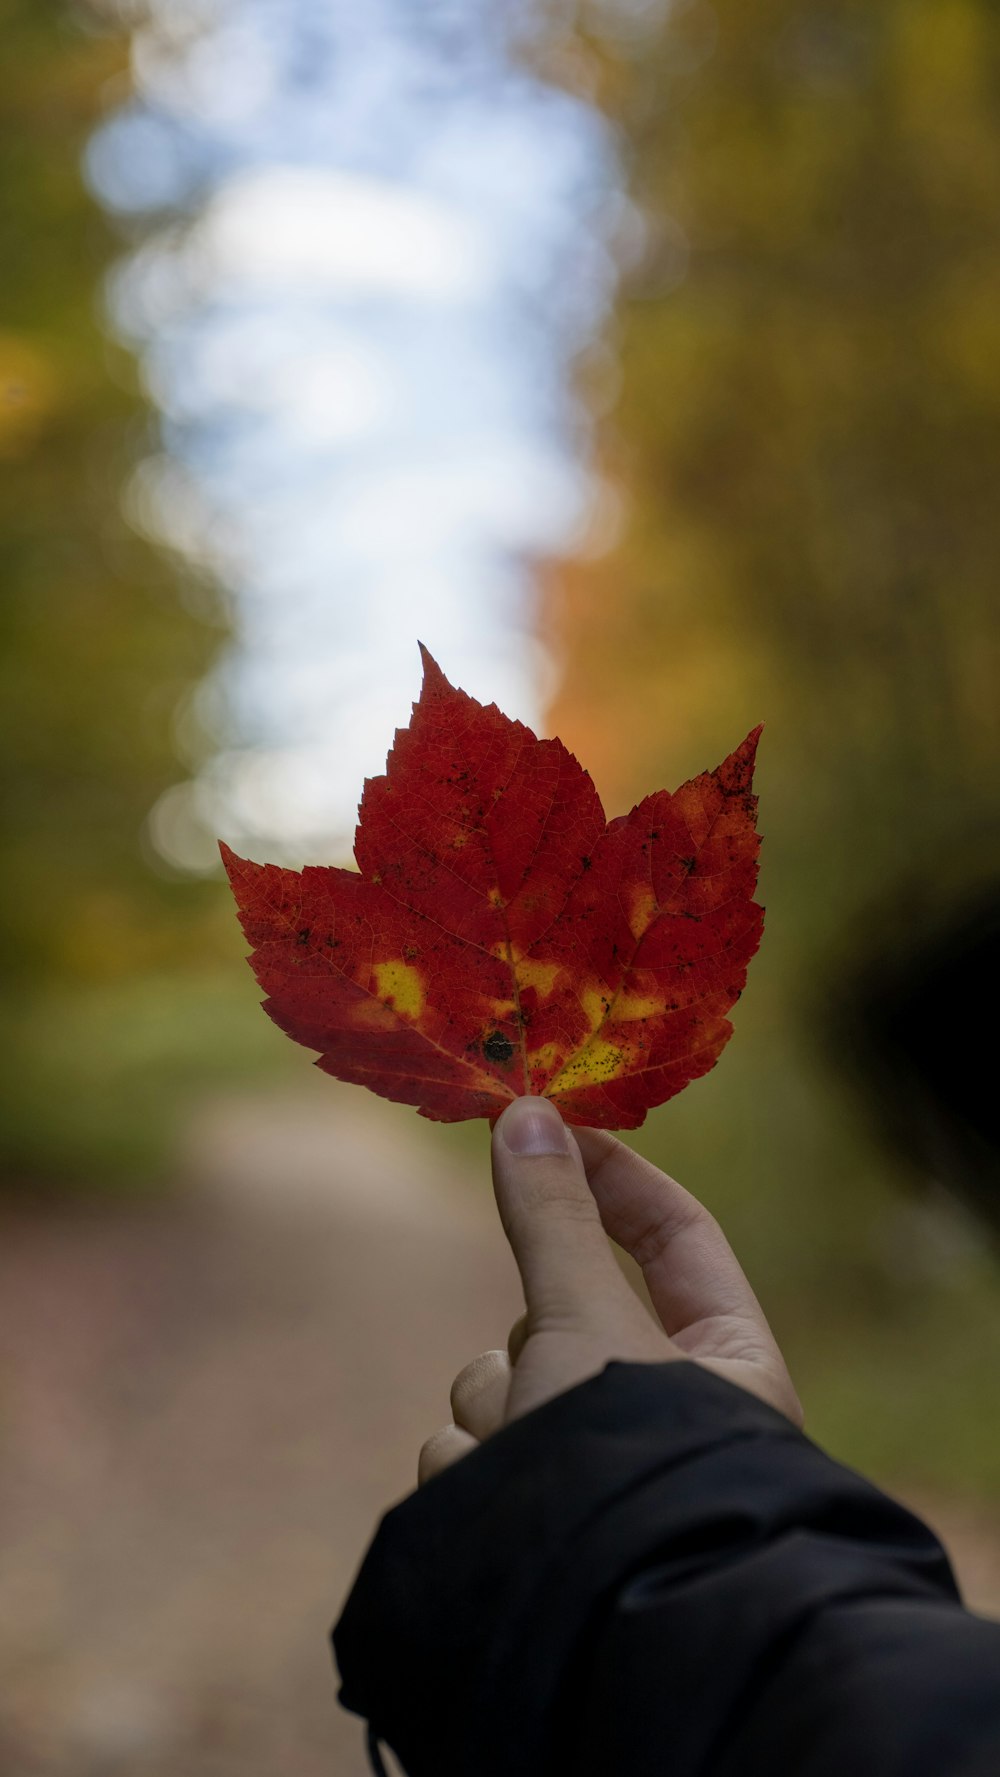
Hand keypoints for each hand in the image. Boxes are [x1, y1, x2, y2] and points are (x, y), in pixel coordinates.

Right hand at [418, 1096, 800, 1484]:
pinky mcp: (526, 1514)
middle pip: (557, 1309)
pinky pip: (469, 1449)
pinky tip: (503, 1515)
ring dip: (498, 1415)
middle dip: (531, 1332)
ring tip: (529, 1472)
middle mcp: (661, 1414)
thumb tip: (528, 1111)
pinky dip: (475, 1472)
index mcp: (724, 1362)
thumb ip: (552, 1218)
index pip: (674, 1238)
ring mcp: (588, 1467)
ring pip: (500, 1380)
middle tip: (544, 1367)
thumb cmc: (629, 1464)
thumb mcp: (588, 1322)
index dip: (610, 1177)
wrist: (592, 1633)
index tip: (545, 1126)